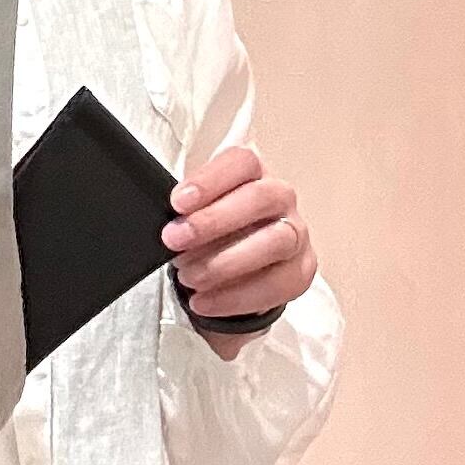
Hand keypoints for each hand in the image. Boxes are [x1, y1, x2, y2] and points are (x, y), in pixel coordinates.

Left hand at [160, 145, 317, 349]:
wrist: (237, 276)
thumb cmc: (213, 238)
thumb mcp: (193, 218)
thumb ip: (184, 215)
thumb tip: (164, 227)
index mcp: (253, 175)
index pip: (242, 162)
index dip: (210, 179)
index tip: (177, 202)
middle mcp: (281, 199)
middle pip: (261, 198)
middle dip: (214, 220)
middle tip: (174, 240)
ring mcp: (295, 235)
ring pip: (274, 241)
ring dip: (225, 262)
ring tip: (188, 277)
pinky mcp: (300, 272)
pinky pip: (275, 285)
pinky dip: (235, 297)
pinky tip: (203, 302)